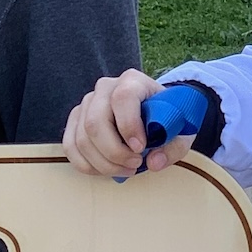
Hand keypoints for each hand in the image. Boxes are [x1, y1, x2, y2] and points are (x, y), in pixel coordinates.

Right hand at [63, 70, 194, 179]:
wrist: (154, 112)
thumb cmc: (167, 120)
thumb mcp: (181, 132)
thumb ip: (173, 147)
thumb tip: (154, 162)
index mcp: (133, 81)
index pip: (123, 97)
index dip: (129, 125)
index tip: (141, 149)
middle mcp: (106, 88)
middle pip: (95, 122)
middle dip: (114, 152)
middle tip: (135, 165)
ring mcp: (87, 103)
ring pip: (82, 138)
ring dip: (103, 163)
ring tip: (126, 170)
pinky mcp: (76, 120)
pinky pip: (70, 146)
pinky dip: (86, 165)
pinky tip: (105, 170)